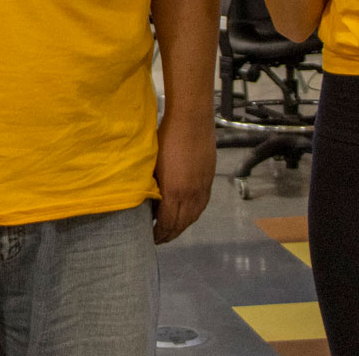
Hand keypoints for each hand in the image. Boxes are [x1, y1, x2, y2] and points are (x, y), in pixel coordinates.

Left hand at [152, 111, 214, 243]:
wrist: (191, 119)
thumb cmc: (166, 137)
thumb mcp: (152, 164)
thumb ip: (152, 186)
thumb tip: (149, 201)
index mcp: (174, 191)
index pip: (167, 223)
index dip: (159, 234)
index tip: (149, 237)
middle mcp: (191, 195)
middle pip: (182, 224)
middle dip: (169, 235)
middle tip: (158, 238)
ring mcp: (202, 188)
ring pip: (194, 217)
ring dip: (182, 227)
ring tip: (171, 230)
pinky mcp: (209, 180)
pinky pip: (202, 206)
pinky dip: (193, 215)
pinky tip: (186, 215)